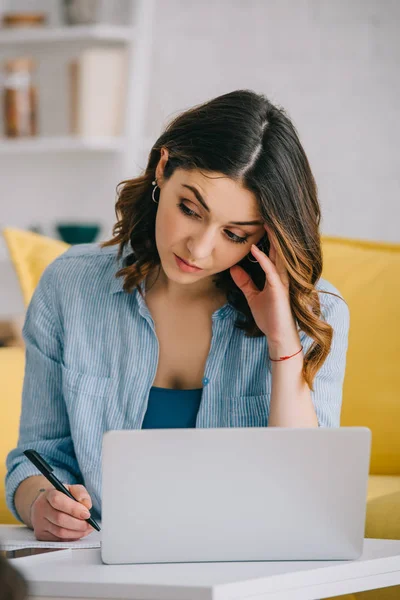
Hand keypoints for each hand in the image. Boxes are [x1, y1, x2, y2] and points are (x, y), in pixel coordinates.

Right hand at [30, 484, 93, 540]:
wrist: (45, 505)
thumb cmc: (61, 497)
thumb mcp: (71, 489)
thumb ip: (81, 493)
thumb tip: (87, 505)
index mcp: (49, 494)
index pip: (58, 501)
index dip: (74, 509)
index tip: (87, 514)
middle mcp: (41, 508)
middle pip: (60, 519)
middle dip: (78, 523)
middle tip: (89, 524)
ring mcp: (39, 523)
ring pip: (59, 532)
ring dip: (76, 532)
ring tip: (87, 529)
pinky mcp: (41, 535)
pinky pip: (58, 540)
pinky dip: (71, 538)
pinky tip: (78, 533)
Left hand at [230, 224, 299, 348]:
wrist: (278, 337)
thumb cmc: (269, 317)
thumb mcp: (253, 296)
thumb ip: (244, 282)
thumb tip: (233, 268)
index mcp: (276, 275)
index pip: (273, 250)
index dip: (267, 236)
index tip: (259, 220)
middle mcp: (282, 275)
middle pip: (278, 248)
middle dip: (273, 231)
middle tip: (265, 211)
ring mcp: (282, 282)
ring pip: (278, 255)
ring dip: (271, 239)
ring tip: (264, 221)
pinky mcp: (279, 290)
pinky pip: (271, 270)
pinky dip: (263, 258)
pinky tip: (254, 248)